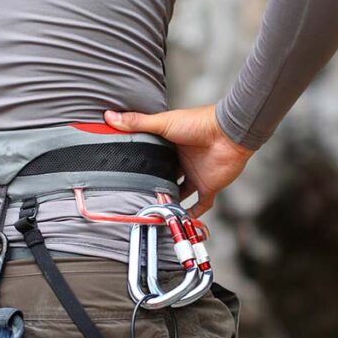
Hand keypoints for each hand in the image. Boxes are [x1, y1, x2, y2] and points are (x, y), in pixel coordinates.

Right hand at [104, 105, 253, 216]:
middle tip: (137, 198)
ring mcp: (196, 175)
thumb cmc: (199, 123)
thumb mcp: (163, 123)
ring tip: (154, 211)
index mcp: (172, 146)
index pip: (153, 159)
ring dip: (170, 202)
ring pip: (180, 193)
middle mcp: (183, 162)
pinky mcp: (208, 186)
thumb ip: (137, 123)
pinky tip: (180, 220)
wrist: (228, 132)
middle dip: (154, 188)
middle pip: (165, 178)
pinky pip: (200, 205)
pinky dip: (192, 214)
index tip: (126, 177)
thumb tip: (109, 117)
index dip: (142, 168)